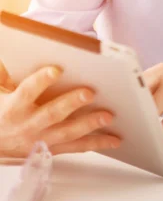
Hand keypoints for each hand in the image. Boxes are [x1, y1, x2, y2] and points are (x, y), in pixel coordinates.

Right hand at [0, 60, 120, 157]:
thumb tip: (15, 50)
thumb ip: (7, 74)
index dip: (41, 80)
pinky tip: (113, 139)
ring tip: (108, 116)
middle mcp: (28, 125)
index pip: (27, 92)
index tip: (57, 69)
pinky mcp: (53, 149)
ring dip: (90, 124)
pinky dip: (96, 143)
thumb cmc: (2, 112)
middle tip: (90, 93)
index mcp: (13, 107)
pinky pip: (76, 147)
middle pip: (52, 114)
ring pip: (68, 133)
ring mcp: (42, 140)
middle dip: (72, 103)